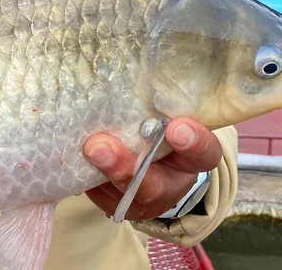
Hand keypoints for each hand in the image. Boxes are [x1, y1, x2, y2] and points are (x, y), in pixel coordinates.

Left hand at [83, 117, 222, 221]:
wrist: (149, 159)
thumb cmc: (159, 128)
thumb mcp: (169, 115)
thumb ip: (160, 106)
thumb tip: (128, 75)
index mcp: (195, 159)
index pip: (205, 153)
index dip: (194, 143)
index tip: (176, 127)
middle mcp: (173, 186)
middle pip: (154, 185)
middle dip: (126, 167)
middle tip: (101, 146)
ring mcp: (143, 201)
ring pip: (122, 194)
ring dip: (102, 171)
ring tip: (87, 149)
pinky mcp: (117, 206)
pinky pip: (101, 196)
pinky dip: (88, 176)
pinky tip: (76, 157)